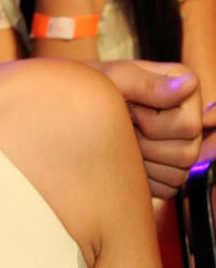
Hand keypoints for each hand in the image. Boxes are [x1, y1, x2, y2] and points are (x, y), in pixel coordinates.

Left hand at [87, 59, 201, 198]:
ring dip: (144, 164)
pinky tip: (128, 159)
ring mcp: (182, 147)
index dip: (152, 124)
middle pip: (186, 155)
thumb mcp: (116, 79)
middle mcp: (190, 120)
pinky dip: (143, 180)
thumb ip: (148, 84)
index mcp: (187, 93)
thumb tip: (190, 84)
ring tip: (126, 142)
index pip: (187, 127)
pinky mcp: (169, 170)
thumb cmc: (96, 90)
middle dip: (147, 146)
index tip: (131, 109)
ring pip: (177, 175)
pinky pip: (167, 188)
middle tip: (125, 129)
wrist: (78, 111)